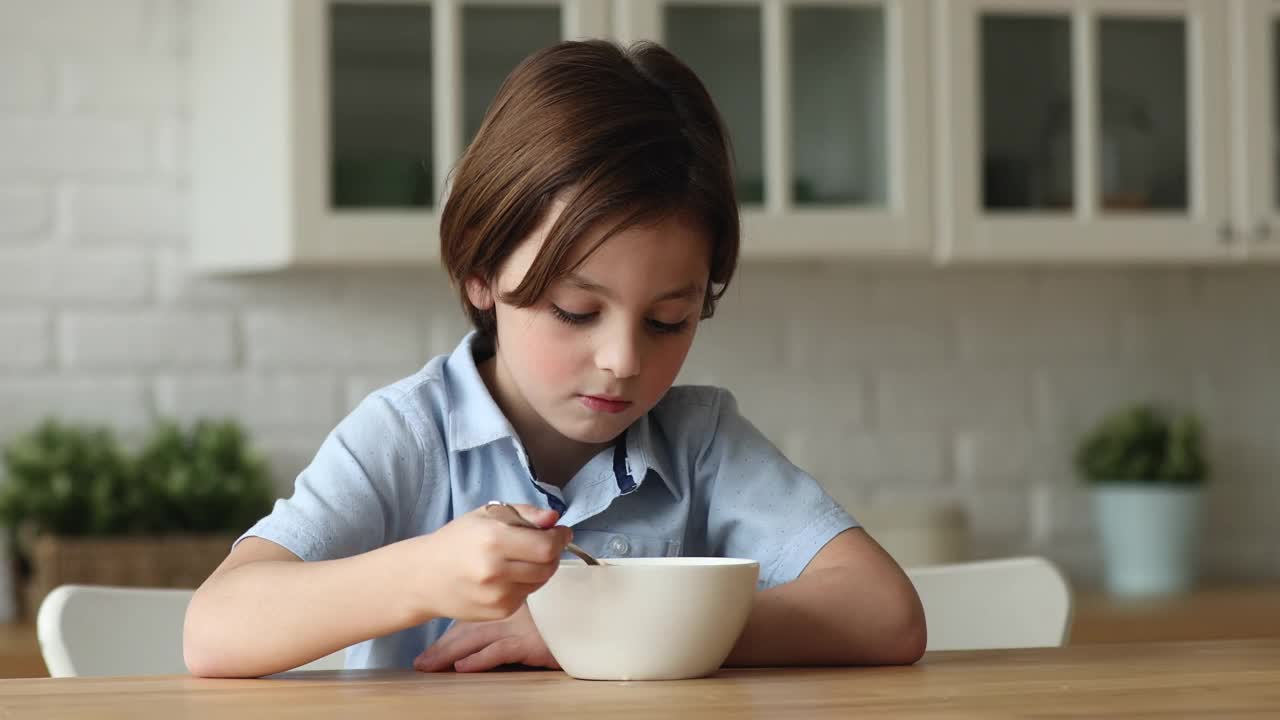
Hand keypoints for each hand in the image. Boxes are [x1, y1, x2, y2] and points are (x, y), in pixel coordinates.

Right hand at [412, 503, 570, 622]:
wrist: (424, 577)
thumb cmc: (456, 541)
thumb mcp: (487, 515)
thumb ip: (524, 513)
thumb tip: (554, 519)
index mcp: (493, 540)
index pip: (546, 546)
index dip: (559, 538)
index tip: (560, 532)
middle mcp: (496, 571)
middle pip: (548, 566)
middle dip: (551, 553)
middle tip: (543, 544)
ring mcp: (497, 595)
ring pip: (540, 581)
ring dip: (539, 569)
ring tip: (520, 559)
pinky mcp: (498, 612)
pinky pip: (527, 595)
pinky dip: (524, 584)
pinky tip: (506, 576)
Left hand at [413, 604, 558, 672]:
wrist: (594, 615)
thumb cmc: (568, 611)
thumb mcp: (540, 609)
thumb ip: (518, 611)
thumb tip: (489, 632)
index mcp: (511, 602)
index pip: (473, 613)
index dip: (450, 628)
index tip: (431, 643)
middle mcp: (512, 612)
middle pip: (468, 628)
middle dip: (442, 646)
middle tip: (421, 661)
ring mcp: (521, 627)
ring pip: (476, 639)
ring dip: (450, 654)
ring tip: (429, 666)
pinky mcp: (531, 643)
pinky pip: (499, 652)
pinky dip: (479, 660)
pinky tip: (462, 668)